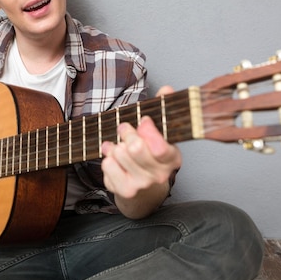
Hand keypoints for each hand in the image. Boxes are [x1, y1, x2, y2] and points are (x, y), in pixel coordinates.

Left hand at [101, 86, 181, 217]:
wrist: (145, 190)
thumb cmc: (152, 154)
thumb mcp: (161, 132)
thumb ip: (163, 109)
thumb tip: (167, 89)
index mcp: (173, 159)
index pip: (159, 147)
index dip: (147, 130)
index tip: (142, 121)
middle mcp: (160, 175)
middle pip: (135, 148)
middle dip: (127, 132)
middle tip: (125, 128)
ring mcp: (142, 184)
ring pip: (119, 154)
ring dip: (116, 145)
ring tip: (120, 145)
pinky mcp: (124, 190)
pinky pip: (107, 165)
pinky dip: (108, 157)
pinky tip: (115, 158)